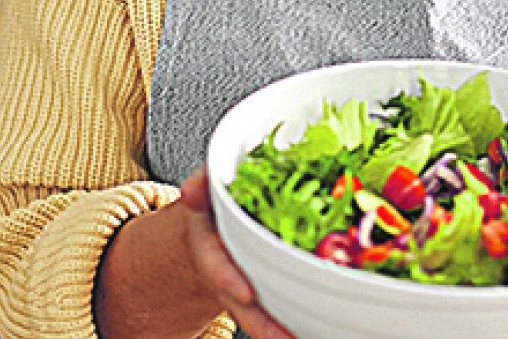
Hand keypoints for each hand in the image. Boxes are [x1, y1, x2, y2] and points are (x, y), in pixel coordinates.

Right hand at [177, 167, 298, 338]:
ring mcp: (244, 288)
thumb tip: (192, 190)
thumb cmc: (214, 206)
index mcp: (210, 247)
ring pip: (259, 317)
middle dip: (261, 324)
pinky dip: (293, 325)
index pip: (216, 265)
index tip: (245, 294)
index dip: (228, 279)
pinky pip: (276, 312)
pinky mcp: (264, 292)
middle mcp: (226, 275)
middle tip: (282, 338)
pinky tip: (315, 332)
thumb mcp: (206, 188)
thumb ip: (201, 184)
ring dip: (278, 332)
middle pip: (241, 307)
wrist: (210, 227)